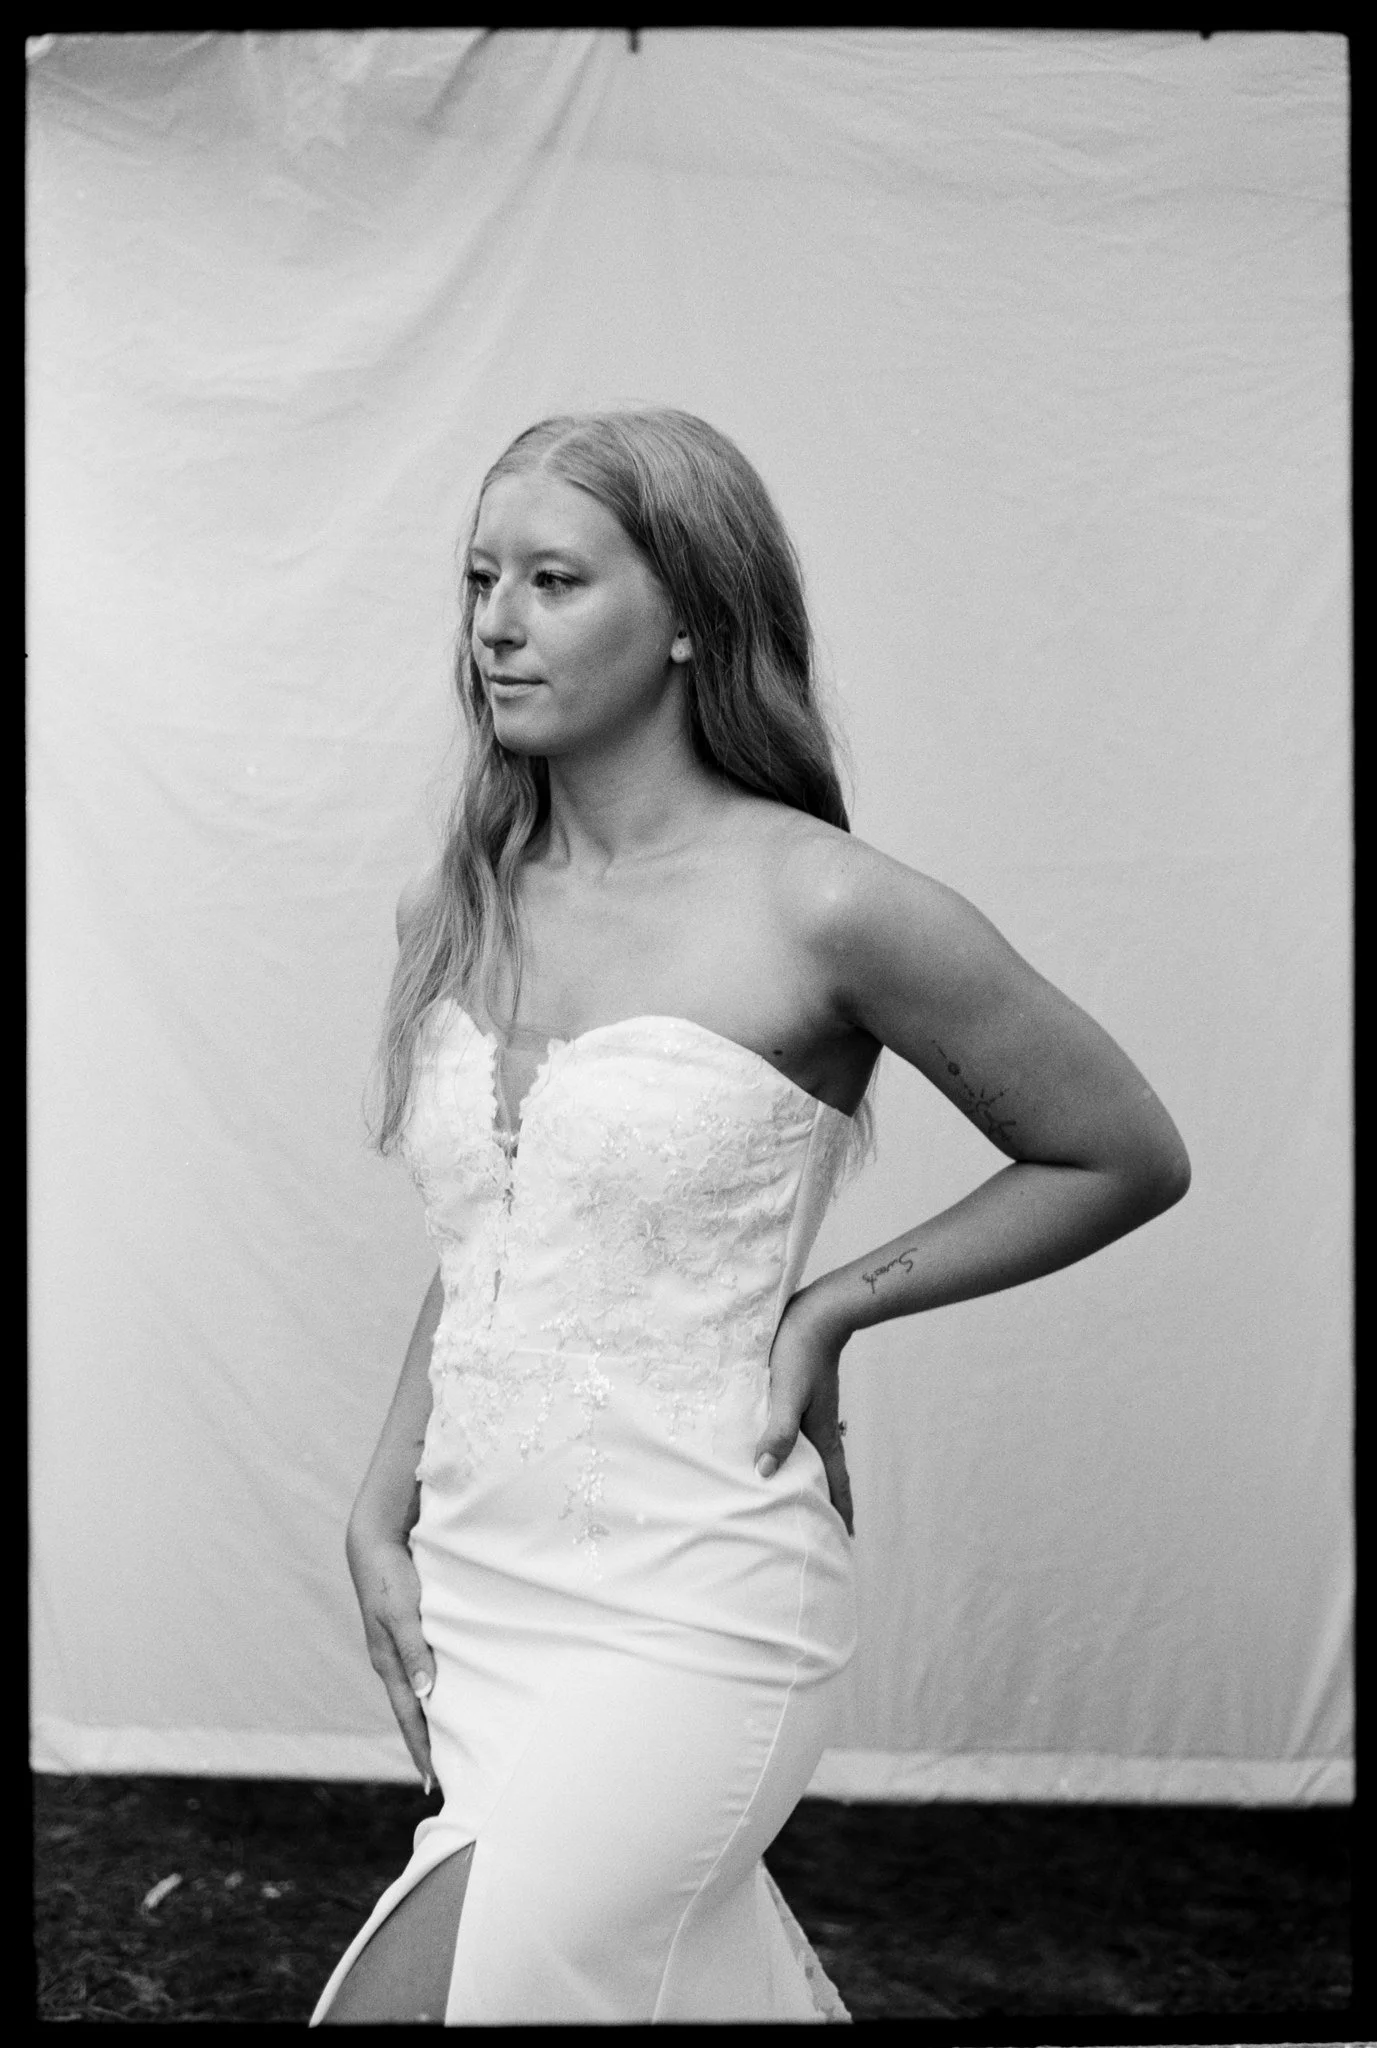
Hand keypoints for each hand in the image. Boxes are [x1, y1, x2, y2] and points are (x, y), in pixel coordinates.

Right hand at [346, 1522, 435, 1789]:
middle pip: (411, 1712)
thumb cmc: (389, 1575)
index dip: (421, 1748)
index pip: (409, 1716)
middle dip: (426, 1744)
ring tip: (449, 1744)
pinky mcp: (404, 1632)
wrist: (373, 1542)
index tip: (432, 1782)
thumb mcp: (402, 1612)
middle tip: (446, 1776)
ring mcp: (395, 1648)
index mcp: (388, 1662)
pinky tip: (445, 1693)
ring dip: (430, 1719)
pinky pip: (420, 1670)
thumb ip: (415, 1650)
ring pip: (416, 1693)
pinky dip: (431, 1691)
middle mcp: (391, 1661)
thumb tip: (425, 1694)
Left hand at [753, 1290, 854, 1536]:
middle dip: (828, 1498)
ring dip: (813, 1473)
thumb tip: (766, 1473)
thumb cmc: (800, 1352)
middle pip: (828, 1471)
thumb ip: (778, 1432)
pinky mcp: (803, 1393)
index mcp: (822, 1432)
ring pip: (815, 1451)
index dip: (841, 1508)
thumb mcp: (786, 1394)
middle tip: (826, 1524)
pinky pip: (801, 1432)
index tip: (848, 1536)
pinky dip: (797, 1448)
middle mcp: (821, 1425)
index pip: (836, 1480)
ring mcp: (814, 1409)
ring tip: (804, 1491)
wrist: (817, 1311)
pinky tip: (784, 1444)